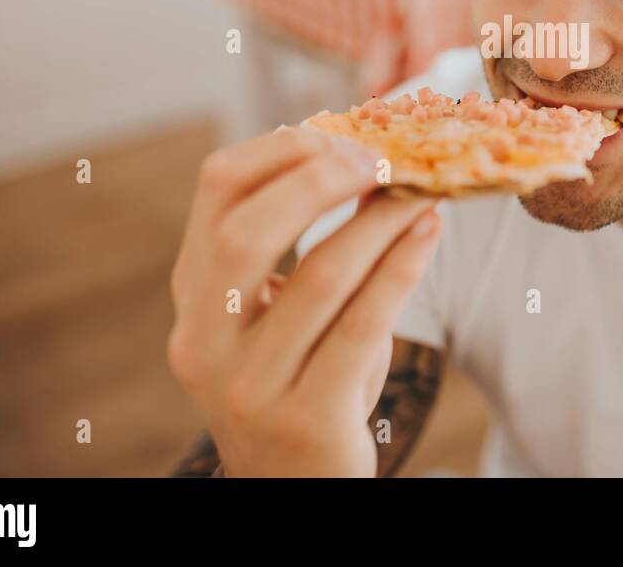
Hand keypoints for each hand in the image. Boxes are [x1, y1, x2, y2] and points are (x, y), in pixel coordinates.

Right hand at [167, 124, 441, 475]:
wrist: (297, 489)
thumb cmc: (301, 380)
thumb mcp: (282, 315)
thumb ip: (304, 247)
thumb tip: (367, 155)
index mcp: (195, 297)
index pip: (216, 190)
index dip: (280, 148)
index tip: (340, 133)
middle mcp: (204, 340)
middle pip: (247, 232)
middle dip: (321, 181)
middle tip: (381, 158)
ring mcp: (250, 385)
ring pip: (320, 278)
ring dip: (381, 222)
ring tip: (423, 191)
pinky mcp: (306, 419)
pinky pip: (362, 326)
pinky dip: (401, 269)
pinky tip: (427, 234)